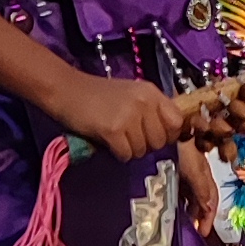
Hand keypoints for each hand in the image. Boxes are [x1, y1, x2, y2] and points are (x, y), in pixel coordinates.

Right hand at [47, 68, 189, 162]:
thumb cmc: (98, 95)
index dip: (168, 134)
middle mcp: (144, 102)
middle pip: (160, 141)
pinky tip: (108, 141)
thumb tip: (171, 135)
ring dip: (129, 150)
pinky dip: (117, 153)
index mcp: (152, 92)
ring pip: (142, 151)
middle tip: (129, 136)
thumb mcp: (132, 95)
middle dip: (146, 145)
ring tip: (116, 136)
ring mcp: (129, 115)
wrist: (67, 90)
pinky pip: (126, 155)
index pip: (177, 121)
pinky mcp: (113, 129)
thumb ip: (152, 110)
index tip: (154, 135)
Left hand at [176, 139, 219, 239]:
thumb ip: (202, 190)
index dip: (209, 219)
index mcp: (207, 180)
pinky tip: (176, 206)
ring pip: (194, 198)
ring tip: (186, 222)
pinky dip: (183, 201)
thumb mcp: (195, 172)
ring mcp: (190, 176)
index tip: (204, 233)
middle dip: (201, 218)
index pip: (211, 203)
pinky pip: (184, 192)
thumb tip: (208, 210)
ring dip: (192, 211)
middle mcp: (201, 179)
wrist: (180, 132)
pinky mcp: (180, 173)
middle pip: (204, 202)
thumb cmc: (187, 150)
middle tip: (196, 231)